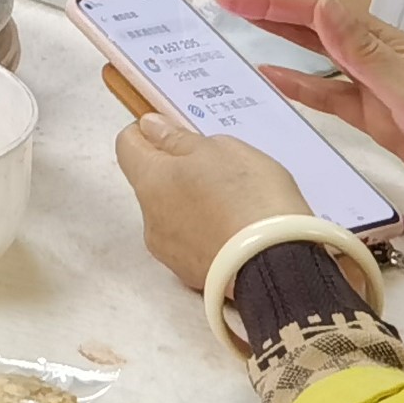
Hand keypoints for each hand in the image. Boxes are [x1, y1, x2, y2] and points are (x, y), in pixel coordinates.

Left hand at [113, 113, 313, 292]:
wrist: (276, 265)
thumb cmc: (248, 197)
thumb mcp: (220, 149)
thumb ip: (179, 138)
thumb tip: (151, 128)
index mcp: (150, 180)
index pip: (127, 144)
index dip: (150, 132)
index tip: (178, 131)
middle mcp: (149, 217)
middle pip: (152, 182)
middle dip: (177, 171)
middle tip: (219, 168)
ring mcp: (168, 251)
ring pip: (172, 214)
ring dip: (192, 203)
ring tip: (234, 203)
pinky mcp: (190, 275)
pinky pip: (192, 243)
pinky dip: (207, 232)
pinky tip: (236, 230)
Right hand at [215, 0, 403, 266]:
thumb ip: (365, 52)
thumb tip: (319, 0)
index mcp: (388, 45)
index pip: (317, 9)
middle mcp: (380, 58)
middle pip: (313, 23)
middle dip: (266, 6)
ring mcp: (380, 90)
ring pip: (317, 54)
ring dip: (278, 37)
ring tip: (235, 26)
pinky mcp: (383, 121)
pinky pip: (330, 95)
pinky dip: (300, 84)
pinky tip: (274, 78)